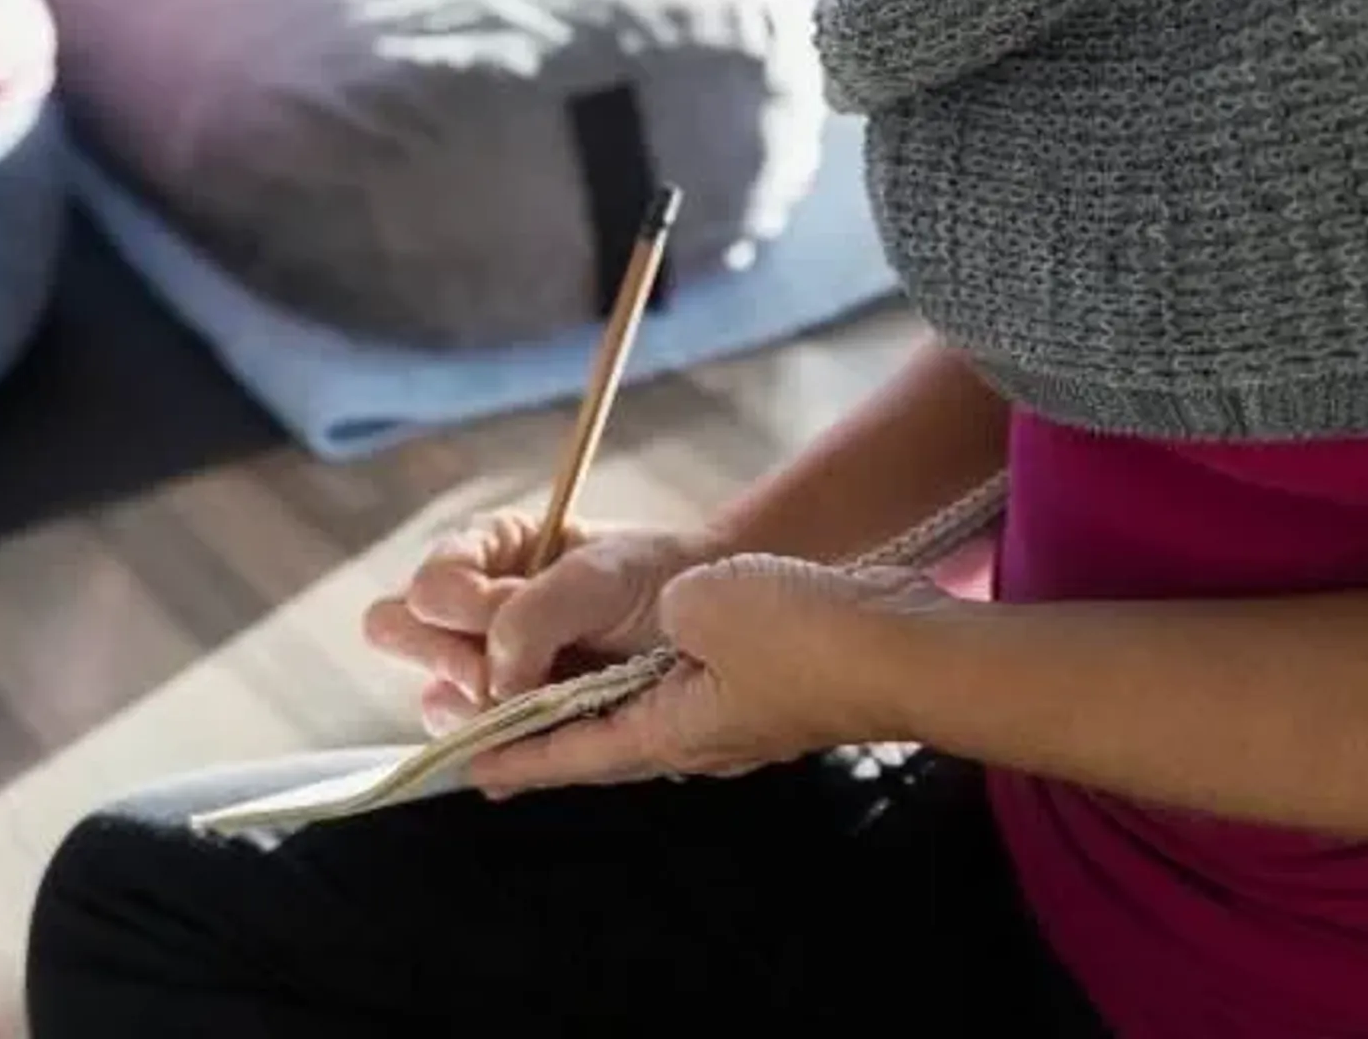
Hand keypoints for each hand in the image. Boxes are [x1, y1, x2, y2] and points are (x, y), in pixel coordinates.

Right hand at [364, 516, 715, 732]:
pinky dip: (490, 757)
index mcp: (487, 551)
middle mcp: (474, 609)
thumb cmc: (652, 577)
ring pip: (433, 701)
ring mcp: (489, 668)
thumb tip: (492, 685)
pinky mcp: (514, 722)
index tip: (501, 618)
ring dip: (471, 711)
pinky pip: (475, 750)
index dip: (459, 608)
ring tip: (527, 704)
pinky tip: (500, 766)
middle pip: (398, 634)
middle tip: (497, 673)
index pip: (427, 586)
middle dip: (446, 656)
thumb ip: (533, 615)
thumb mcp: (598, 575)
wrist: (706, 619)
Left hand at [464, 555, 949, 796]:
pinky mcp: (760, 689)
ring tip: (543, 688)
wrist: (905, 642)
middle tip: (485, 727)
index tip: (462, 763)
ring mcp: (731, 717)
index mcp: (669, 731)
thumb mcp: (701, 603)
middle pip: (599, 742)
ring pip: (639, 716)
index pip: (568, 752)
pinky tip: (632, 657)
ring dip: (587, 702)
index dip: (512, 753)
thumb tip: (662, 616)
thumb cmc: (805, 633)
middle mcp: (694, 737)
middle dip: (541, 732)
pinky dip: (637, 677)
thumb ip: (654, 613)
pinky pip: (679, 688)